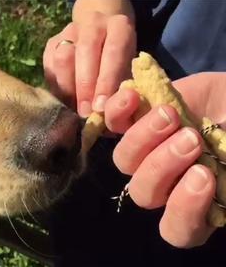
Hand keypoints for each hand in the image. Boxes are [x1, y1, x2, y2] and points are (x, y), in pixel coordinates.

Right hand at [43, 12, 135, 116]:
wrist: (102, 34)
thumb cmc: (120, 60)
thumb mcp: (129, 69)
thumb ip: (122, 88)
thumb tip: (111, 114)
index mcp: (119, 27)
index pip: (113, 52)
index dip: (106, 81)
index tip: (100, 107)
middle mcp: (93, 23)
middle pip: (85, 52)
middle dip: (84, 87)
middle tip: (85, 112)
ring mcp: (69, 31)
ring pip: (63, 58)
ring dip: (67, 87)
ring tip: (73, 107)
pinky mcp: (52, 42)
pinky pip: (49, 66)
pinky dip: (56, 86)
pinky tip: (64, 99)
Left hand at [105, 72, 225, 247]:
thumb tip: (216, 179)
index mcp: (196, 203)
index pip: (178, 230)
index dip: (185, 210)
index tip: (204, 176)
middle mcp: (166, 184)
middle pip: (144, 193)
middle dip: (163, 166)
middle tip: (192, 139)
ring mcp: (145, 153)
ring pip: (124, 160)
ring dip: (142, 138)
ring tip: (170, 115)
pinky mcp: (132, 123)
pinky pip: (111, 124)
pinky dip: (117, 110)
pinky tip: (134, 98)